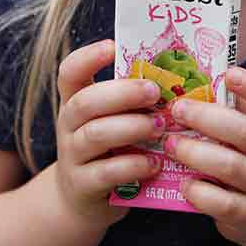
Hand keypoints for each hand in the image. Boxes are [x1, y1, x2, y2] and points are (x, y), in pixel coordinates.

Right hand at [56, 40, 164, 228]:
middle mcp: (68, 125)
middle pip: (85, 101)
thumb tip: (177, 78)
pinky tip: (155, 163)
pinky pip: (107, 172)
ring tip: (160, 127)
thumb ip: (130, 103)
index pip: (69, 72)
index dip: (87, 57)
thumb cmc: (107, 151)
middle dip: (122, 93)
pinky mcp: (82, 185)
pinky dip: (134, 165)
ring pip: (96, 134)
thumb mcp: (109, 122)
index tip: (112, 46)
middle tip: (154, 91)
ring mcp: (72, 155)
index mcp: (75, 102)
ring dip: (131, 127)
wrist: (80, 199)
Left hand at [165, 67, 245, 245]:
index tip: (230, 73)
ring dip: (196, 153)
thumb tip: (187, 74)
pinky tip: (183, 184)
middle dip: (208, 118)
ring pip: (232, 167)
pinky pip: (224, 204)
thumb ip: (229, 107)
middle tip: (178, 110)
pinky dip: (199, 193)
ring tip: (171, 144)